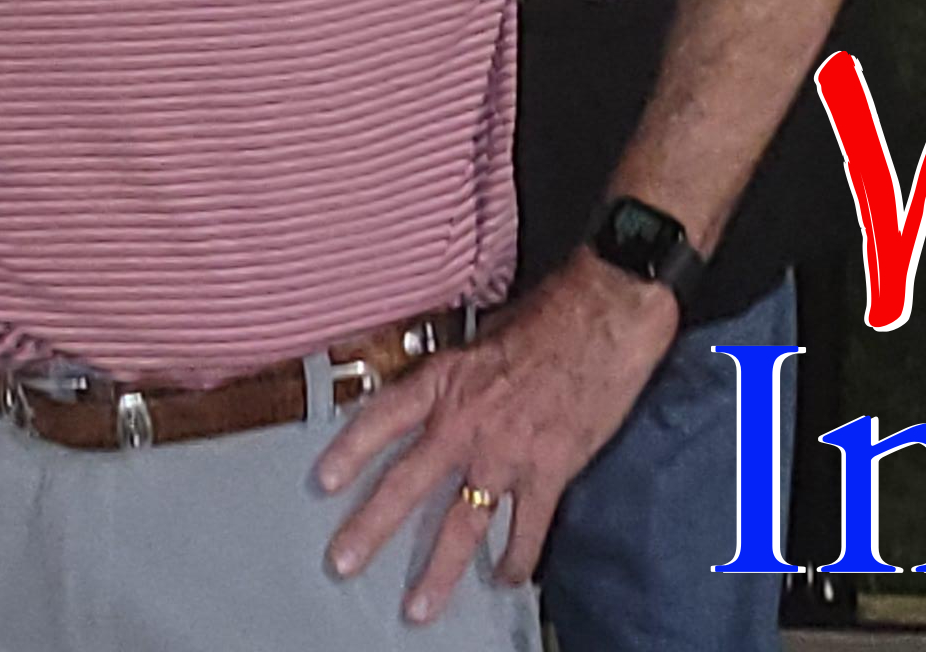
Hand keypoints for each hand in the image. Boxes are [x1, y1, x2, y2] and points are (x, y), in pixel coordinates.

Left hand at [313, 256, 680, 617]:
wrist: (602, 319)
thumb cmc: (545, 316)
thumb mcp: (482, 334)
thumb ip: (459, 373)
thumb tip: (447, 391)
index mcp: (444, 380)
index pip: (383, 419)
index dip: (350, 451)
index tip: (323, 483)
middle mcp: (464, 423)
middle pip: (407, 484)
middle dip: (371, 527)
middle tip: (342, 561)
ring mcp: (505, 456)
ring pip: (462, 525)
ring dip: (437, 572)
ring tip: (417, 609)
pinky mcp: (548, 475)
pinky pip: (525, 531)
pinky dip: (516, 561)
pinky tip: (505, 582)